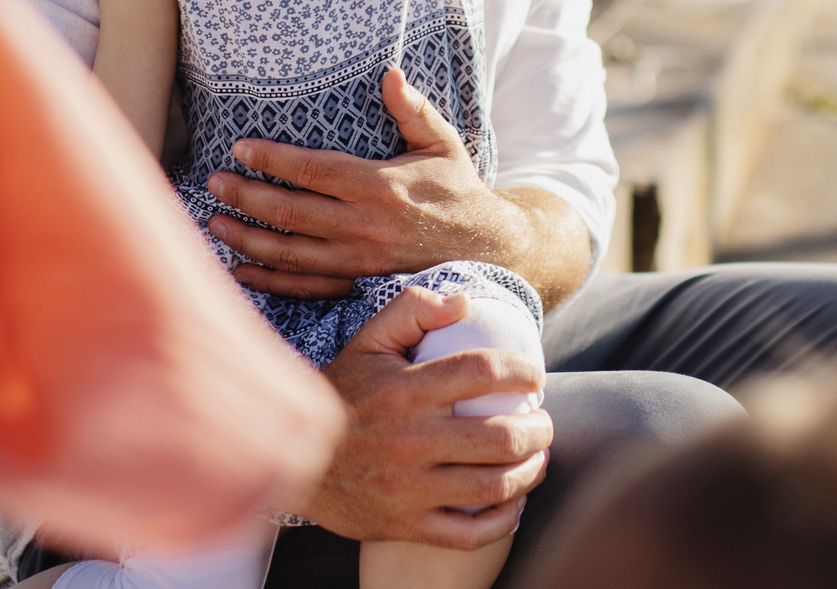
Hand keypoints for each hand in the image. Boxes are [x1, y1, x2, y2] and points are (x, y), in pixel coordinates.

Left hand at [207, 68, 511, 299]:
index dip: (271, 159)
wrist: (486, 246)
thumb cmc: (458, 188)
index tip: (240, 148)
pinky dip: (269, 280)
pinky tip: (240, 269)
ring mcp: (358, 260)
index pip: (311, 170)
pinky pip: (305, 287)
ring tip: (215, 222)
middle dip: (245, 196)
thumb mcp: (442, 142)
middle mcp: (363, 225)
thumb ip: (413, 109)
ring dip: (246, 238)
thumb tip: (389, 73)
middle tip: (212, 182)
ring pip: (288, 253)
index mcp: (379, 185)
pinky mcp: (358, 283)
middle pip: (289, 212)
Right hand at [303, 285, 550, 545]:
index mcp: (406, 391)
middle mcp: (410, 440)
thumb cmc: (343, 395)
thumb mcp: (368, 343)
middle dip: (539, 429)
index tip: (534, 378)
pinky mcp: (404, 525)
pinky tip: (513, 501)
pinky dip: (503, 520)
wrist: (293, 461)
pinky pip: (468, 534)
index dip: (523, 372)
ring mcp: (408, 488)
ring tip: (537, 456)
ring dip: (530, 471)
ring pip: (494, 487)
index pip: (484, 372)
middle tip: (543, 422)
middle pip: (502, 437)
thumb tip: (463, 302)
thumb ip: (412, 309)